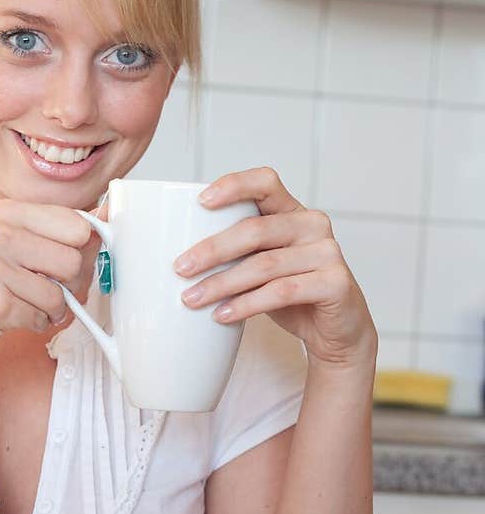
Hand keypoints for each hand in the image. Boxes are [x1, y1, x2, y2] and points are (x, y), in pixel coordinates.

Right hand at [0, 199, 99, 357]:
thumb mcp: (10, 240)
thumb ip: (57, 230)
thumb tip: (110, 211)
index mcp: (9, 211)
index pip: (77, 225)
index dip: (80, 250)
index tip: (65, 262)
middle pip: (74, 260)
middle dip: (69, 284)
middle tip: (46, 288)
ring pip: (60, 294)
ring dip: (52, 309)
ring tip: (28, 304)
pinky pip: (41, 317)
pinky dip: (34, 324)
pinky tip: (13, 316)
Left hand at [173, 168, 377, 370]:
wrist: (336, 331)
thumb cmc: (291, 294)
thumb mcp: (262, 265)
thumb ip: (237, 252)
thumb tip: (178, 258)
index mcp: (293, 211)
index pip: (265, 182)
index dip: (234, 186)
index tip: (200, 202)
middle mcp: (313, 225)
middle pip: (255, 230)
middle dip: (212, 250)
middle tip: (180, 269)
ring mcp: (327, 252)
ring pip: (265, 265)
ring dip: (222, 284)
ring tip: (192, 299)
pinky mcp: (335, 282)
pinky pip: (282, 291)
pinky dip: (247, 304)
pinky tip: (222, 315)